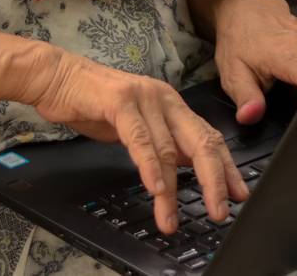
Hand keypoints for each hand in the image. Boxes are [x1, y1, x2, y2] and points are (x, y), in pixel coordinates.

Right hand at [25, 48, 246, 234]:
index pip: (209, 138)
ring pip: (169, 149)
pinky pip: (140, 139)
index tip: (238, 194)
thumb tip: (185, 168)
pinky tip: (156, 188)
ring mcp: (145, 98)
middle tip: (220, 210)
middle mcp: (165, 100)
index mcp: (173, 106)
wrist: (58, 77)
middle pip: (201, 142)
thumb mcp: (137, 125)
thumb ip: (161, 142)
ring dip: (172, 190)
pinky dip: (150, 166)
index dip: (226, 168)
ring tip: (171, 218)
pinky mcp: (121, 101)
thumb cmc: (94, 103)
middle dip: (215, 180)